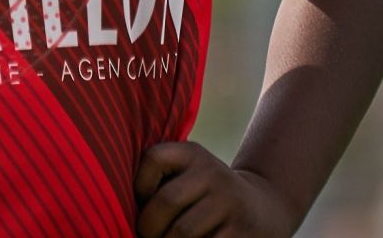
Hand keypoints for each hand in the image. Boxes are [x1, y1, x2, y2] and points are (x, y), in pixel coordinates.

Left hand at [134, 142, 294, 237]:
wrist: (263, 208)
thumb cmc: (205, 195)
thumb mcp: (187, 174)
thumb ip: (159, 181)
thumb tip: (119, 207)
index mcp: (193, 153)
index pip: (154, 157)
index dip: (139, 184)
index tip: (142, 200)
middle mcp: (213, 173)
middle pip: (166, 201)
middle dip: (148, 226)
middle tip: (146, 235)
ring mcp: (229, 203)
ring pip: (182, 232)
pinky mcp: (241, 233)